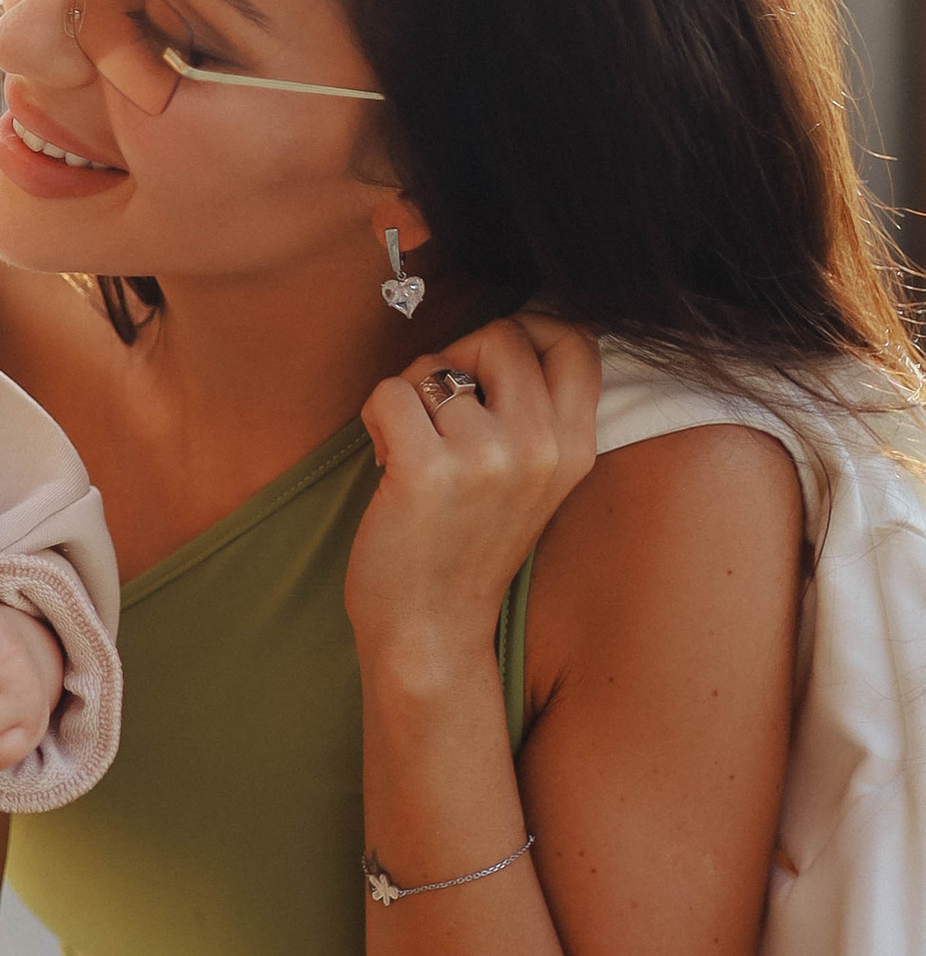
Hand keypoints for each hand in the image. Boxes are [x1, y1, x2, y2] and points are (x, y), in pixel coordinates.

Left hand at [347, 312, 602, 674]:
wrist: (432, 628)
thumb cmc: (465, 547)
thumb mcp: (531, 481)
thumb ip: (531, 415)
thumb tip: (496, 336)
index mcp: (575, 447)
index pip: (577, 342)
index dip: (530, 327)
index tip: (488, 358)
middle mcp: (542, 446)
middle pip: (502, 334)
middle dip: (455, 356)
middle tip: (436, 407)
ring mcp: (487, 456)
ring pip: (433, 365)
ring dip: (408, 398)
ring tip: (410, 449)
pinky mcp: (427, 468)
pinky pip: (391, 392)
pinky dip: (376, 417)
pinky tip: (386, 459)